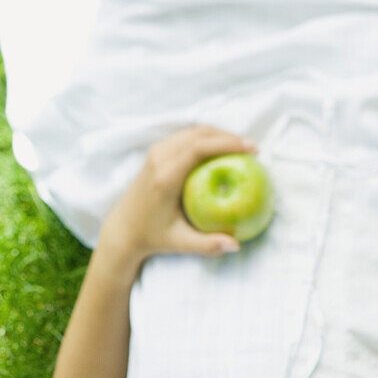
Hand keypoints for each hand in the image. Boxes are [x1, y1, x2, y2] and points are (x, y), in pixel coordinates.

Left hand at [99, 125, 257, 260]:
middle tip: (253, 148)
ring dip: (219, 135)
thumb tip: (236, 246)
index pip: (199, 148)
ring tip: (241, 148)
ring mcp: (156, 152)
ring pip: (193, 132)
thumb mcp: (180, 243)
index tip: (251, 148)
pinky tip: (222, 151)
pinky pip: (186, 137)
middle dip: (228, 136)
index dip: (227, 143)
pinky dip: (207, 139)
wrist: (123, 229)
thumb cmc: (153, 237)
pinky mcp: (157, 152)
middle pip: (199, 134)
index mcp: (165, 177)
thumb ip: (208, 245)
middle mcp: (159, 159)